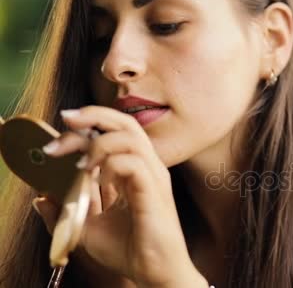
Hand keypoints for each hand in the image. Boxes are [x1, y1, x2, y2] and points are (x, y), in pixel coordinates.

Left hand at [32, 106, 208, 287]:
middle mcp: (148, 167)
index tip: (62, 129)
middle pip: (126, 123)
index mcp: (136, 170)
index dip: (89, 124)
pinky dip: (110, 165)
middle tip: (66, 122)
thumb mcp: (88, 228)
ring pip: (130, 137)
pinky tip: (100, 181)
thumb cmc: (129, 249)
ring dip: (98, 143)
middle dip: (93, 116)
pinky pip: (133, 163)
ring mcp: (154, 176)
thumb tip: (42, 197)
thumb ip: (67, 211)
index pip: (116, 131)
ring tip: (81, 164)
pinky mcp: (154, 190)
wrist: (152, 271)